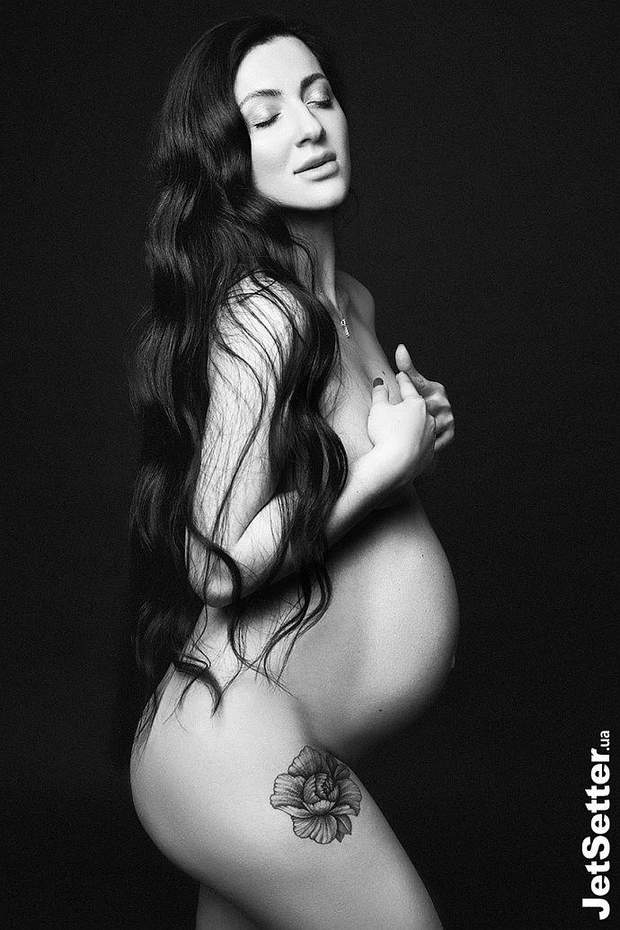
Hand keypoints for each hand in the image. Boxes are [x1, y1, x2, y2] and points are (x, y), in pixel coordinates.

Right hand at [366, 373, 435, 495]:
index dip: (402, 380)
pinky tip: (408, 446)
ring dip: (416, 425)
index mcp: (417, 404)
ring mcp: (430, 437)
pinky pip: (422, 445)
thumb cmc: (385, 433)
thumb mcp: (378, 409)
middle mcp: (429, 419)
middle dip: (411, 404)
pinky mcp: (429, 453)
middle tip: (404, 400)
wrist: (394, 465)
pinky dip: (416, 443)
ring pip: (423, 427)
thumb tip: (379, 383)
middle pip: (418, 408)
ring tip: (406, 426)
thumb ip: (380, 394)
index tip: (400, 375)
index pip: (408, 388)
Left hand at [394, 344, 454, 451]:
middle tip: (396, 424)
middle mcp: (444, 403)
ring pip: (426, 428)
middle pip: (421, 412)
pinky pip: (433, 441)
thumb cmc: (422, 401)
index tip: (394, 400)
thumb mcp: (416, 384)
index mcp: (436, 389)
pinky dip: (423, 444)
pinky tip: (413, 444)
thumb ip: (407, 367)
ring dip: (415, 433)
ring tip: (404, 436)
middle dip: (408, 419)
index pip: (416, 390)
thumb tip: (400, 347)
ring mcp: (448, 419)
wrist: (430, 426)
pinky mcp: (450, 434)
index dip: (403, 397)